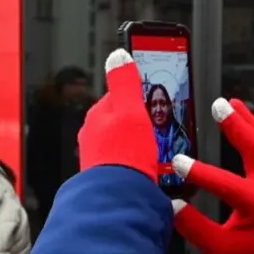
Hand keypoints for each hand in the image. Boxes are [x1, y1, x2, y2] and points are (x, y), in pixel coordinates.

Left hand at [77, 49, 158, 181]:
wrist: (119, 199)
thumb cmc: (123, 155)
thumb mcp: (130, 108)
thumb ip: (124, 81)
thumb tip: (117, 54)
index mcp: (97, 116)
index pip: (118, 96)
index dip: (139, 96)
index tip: (153, 98)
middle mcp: (94, 137)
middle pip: (122, 121)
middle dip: (140, 123)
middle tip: (159, 125)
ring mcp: (100, 158)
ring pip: (124, 143)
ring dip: (140, 144)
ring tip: (158, 148)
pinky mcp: (110, 177)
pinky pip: (127, 163)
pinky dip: (139, 162)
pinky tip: (150, 167)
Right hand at [171, 98, 253, 253]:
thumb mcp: (220, 252)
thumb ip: (195, 229)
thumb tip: (170, 206)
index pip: (230, 186)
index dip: (204, 174)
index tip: (178, 163)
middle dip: (239, 127)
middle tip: (220, 106)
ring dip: (248, 123)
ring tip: (231, 103)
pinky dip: (253, 133)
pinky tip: (241, 120)